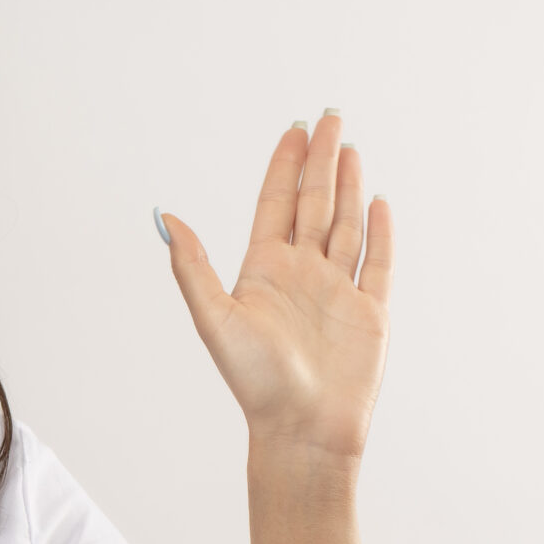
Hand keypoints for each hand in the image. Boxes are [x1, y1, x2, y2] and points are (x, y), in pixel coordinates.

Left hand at [159, 112, 392, 461]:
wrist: (303, 428)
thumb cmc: (255, 382)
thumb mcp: (214, 318)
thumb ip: (192, 267)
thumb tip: (163, 218)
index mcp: (263, 272)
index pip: (276, 205)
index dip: (285, 166)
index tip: (294, 129)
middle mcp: (301, 275)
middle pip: (314, 204)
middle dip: (321, 159)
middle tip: (329, 115)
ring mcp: (336, 292)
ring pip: (345, 225)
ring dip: (348, 186)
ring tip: (350, 148)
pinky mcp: (369, 313)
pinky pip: (376, 262)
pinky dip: (379, 232)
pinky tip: (378, 202)